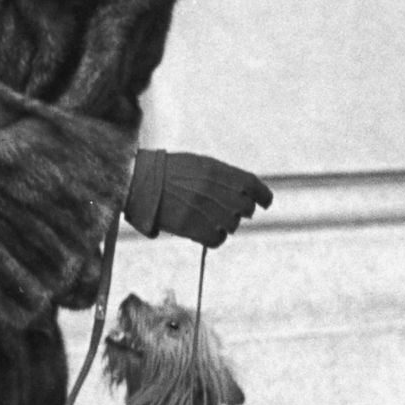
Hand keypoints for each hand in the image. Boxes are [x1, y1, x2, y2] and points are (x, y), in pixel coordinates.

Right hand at [124, 150, 272, 247]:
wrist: (139, 180)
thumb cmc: (166, 171)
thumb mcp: (197, 164)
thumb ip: (220, 177)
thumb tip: (239, 191)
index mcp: (216, 170)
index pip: (251, 184)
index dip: (263, 195)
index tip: (265, 203)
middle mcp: (214, 189)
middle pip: (245, 208)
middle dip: (241, 212)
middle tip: (229, 213)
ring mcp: (204, 208)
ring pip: (232, 225)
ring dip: (225, 225)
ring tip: (210, 220)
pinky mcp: (192, 226)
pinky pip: (216, 239)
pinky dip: (215, 239)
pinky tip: (207, 234)